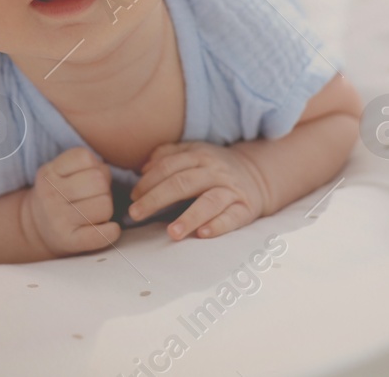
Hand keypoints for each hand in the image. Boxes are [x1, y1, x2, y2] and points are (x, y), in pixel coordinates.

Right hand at [22, 146, 121, 256]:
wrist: (34, 228)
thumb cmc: (58, 195)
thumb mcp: (60, 173)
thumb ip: (86, 166)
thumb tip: (105, 172)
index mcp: (48, 173)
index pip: (84, 157)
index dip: (94, 166)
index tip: (88, 177)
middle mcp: (50, 195)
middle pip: (99, 181)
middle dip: (103, 189)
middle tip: (94, 197)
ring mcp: (58, 219)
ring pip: (105, 206)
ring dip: (107, 209)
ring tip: (95, 212)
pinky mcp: (69, 241)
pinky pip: (103, 234)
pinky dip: (112, 231)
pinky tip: (106, 228)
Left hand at [129, 141, 271, 240]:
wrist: (256, 174)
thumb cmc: (213, 167)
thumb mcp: (192, 152)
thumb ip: (167, 155)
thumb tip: (142, 168)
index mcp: (198, 155)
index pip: (168, 167)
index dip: (148, 182)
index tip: (132, 198)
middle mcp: (214, 171)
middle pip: (182, 183)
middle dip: (156, 199)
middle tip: (135, 213)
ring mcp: (231, 190)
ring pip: (208, 202)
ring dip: (189, 218)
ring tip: (171, 233)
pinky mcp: (245, 208)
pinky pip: (232, 217)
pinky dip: (218, 226)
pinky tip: (203, 234)